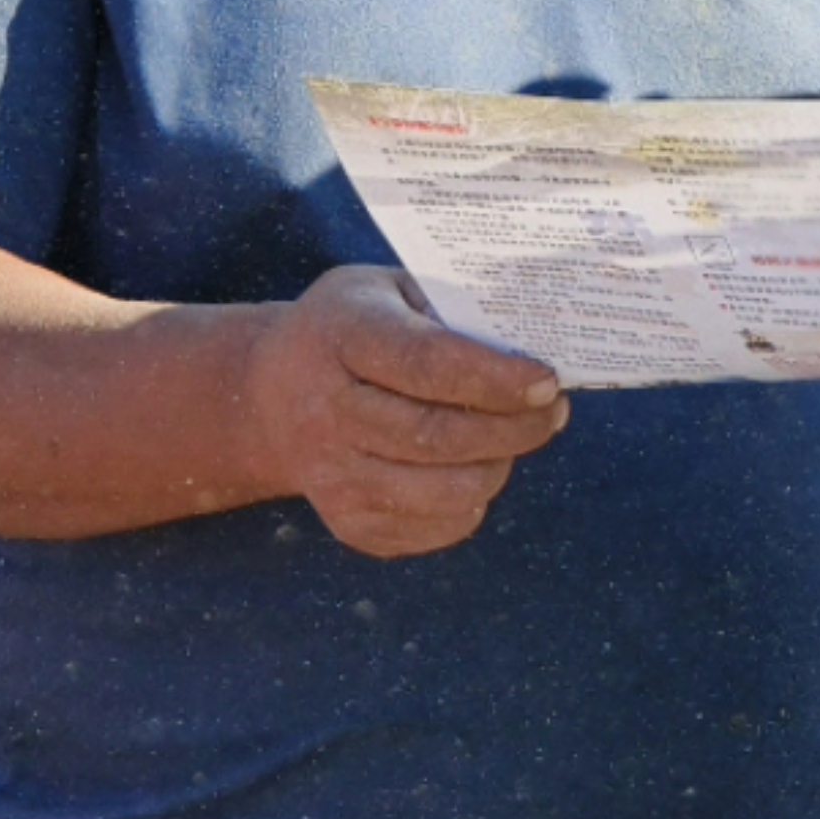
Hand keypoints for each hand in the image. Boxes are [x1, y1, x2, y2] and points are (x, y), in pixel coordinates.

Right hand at [240, 265, 566, 557]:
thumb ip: (448, 310)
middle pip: (438, 436)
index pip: (426, 364)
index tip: (546, 380)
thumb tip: (531, 344)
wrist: (267, 395)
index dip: (495, 377)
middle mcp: (328, 411)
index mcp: (341, 337)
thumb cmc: (350, 330)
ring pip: (442, 491)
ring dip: (498, 466)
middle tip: (552, 412)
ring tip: (515, 439)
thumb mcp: (386, 290)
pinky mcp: (348, 522)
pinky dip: (471, 503)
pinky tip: (474, 467)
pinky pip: (433, 528)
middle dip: (514, 428)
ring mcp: (333, 475)